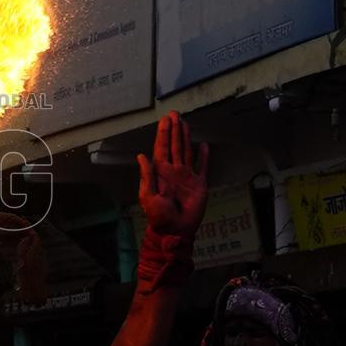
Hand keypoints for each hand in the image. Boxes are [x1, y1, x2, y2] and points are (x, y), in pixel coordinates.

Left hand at [137, 111, 208, 236]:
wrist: (175, 231)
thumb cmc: (159, 216)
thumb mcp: (148, 196)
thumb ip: (147, 175)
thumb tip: (141, 156)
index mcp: (160, 172)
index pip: (162, 148)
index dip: (163, 134)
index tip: (165, 120)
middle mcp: (173, 171)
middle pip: (175, 145)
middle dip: (174, 130)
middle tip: (175, 114)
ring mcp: (187, 176)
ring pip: (187, 152)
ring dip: (186, 137)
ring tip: (185, 123)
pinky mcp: (199, 184)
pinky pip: (203, 167)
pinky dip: (204, 156)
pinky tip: (203, 145)